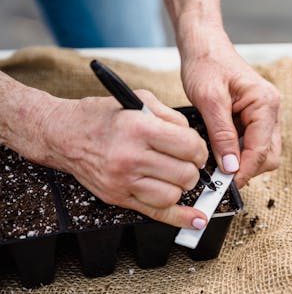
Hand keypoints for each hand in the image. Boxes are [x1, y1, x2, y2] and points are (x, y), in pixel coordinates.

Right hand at [42, 90, 209, 228]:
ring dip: (182, 187)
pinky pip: (155, 213)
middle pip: (184, 173)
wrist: (62, 134)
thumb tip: (195, 139)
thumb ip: (172, 117)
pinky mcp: (117, 197)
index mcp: (139, 129)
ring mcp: (122, 181)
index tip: (196, 148)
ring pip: (173, 195)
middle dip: (193, 168)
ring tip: (175, 175)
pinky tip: (195, 218)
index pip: (189, 146)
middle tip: (187, 161)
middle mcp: (130, 157)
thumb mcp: (140, 101)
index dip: (200, 149)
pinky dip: (179, 218)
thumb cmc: (100, 116)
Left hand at [178, 26, 280, 186]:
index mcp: (266, 103)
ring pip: (262, 152)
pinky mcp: (255, 117)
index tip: (224, 184)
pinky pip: (252, 143)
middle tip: (220, 176)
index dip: (243, 171)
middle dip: (246, 169)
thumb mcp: (209, 99)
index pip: (261, 150)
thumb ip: (221, 135)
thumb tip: (230, 167)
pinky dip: (238, 151)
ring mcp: (266, 114)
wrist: (204, 45)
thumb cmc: (206, 63)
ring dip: (242, 161)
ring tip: (217, 161)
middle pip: (269, 156)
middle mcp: (272, 109)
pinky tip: (220, 149)